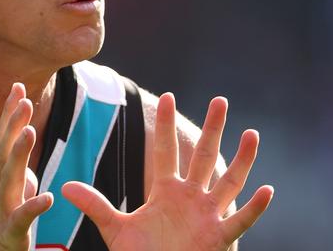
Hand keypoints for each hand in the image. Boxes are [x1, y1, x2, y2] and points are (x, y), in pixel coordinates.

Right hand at [0, 83, 53, 250]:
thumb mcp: (6, 202)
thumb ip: (18, 182)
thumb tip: (31, 171)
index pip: (2, 141)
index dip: (10, 115)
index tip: (18, 87)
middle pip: (4, 153)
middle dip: (14, 125)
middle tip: (24, 99)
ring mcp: (0, 212)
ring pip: (10, 180)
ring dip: (19, 155)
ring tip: (31, 132)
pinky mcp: (8, 236)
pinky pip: (20, 221)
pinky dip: (32, 208)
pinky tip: (47, 197)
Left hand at [62, 93, 273, 250]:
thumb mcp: (115, 229)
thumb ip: (95, 205)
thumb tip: (64, 186)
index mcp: (165, 191)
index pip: (166, 150)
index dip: (167, 125)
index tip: (167, 95)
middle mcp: (190, 197)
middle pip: (203, 157)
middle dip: (212, 129)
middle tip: (220, 100)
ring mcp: (206, 216)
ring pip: (228, 183)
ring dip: (241, 159)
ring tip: (251, 134)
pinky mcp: (217, 238)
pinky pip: (239, 221)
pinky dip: (254, 208)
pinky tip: (268, 190)